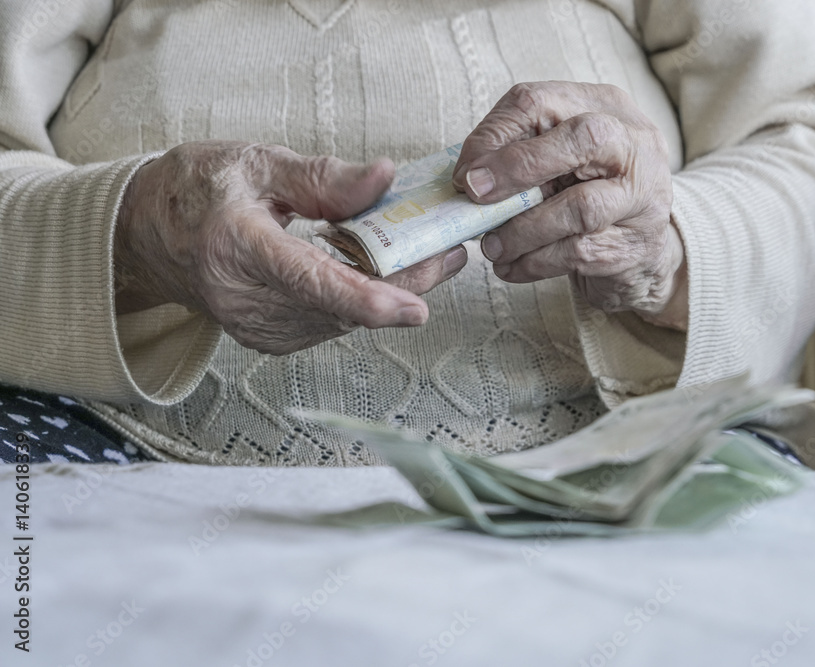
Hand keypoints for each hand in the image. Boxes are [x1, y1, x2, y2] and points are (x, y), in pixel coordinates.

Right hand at [114, 141, 467, 354]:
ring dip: (390, 292)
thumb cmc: (197, 190)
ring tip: (427, 254)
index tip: (414, 306)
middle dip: (404, 284)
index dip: (365, 300)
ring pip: (342, 320)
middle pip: (340, 305)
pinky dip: (361, 300)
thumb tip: (386, 180)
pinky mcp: (268, 338)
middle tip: (451, 253)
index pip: (308, 280)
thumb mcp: (258, 163)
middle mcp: (243, 299)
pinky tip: (379, 272)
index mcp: (236, 247)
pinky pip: (329, 324)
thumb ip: (324, 178)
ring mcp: (254, 327)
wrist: (148, 234)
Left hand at [452, 82, 687, 329]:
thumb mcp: (557, 162)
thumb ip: (518, 157)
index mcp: (605, 107)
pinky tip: (513, 268)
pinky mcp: (637, 243)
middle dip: (517, 167)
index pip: (541, 101)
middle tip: (475, 196)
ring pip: (579, 207)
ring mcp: (643, 195)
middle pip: (581, 138)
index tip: (465, 174)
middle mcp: (635, 144)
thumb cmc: (589, 197)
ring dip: (523, 230)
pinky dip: (535, 262)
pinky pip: (578, 251)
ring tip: (492, 247)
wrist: (642, 253)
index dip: (494, 136)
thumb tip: (468, 176)